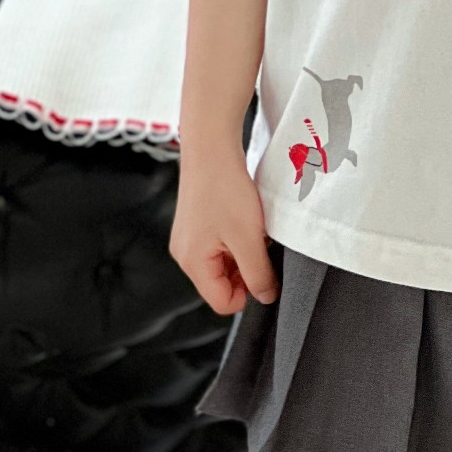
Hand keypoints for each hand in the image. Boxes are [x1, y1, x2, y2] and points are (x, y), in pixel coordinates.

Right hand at [170, 147, 278, 314]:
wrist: (211, 149)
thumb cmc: (225, 191)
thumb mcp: (248, 239)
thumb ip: (258, 274)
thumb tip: (265, 297)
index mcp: (192, 263)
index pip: (223, 302)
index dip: (249, 294)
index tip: (265, 272)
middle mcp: (185, 255)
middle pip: (222, 285)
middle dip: (246, 273)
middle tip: (260, 247)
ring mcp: (189, 240)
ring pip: (224, 266)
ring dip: (244, 256)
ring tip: (253, 232)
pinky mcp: (197, 226)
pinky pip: (221, 248)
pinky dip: (237, 241)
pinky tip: (246, 222)